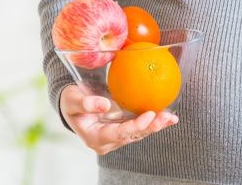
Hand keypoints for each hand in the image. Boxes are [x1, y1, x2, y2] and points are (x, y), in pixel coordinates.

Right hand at [60, 84, 178, 154]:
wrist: (73, 106)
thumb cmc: (71, 102)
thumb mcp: (72, 100)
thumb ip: (86, 103)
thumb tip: (105, 105)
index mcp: (95, 137)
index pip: (117, 134)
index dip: (134, 126)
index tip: (148, 116)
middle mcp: (108, 141)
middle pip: (132, 136)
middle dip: (150, 127)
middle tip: (165, 117)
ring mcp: (117, 137)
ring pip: (140, 133)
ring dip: (156, 125)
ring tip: (171, 117)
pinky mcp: (125, 130)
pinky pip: (142, 127)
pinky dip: (155, 122)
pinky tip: (170, 117)